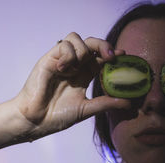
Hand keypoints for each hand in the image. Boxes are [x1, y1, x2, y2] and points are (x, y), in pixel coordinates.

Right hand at [14, 32, 130, 140]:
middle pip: (91, 44)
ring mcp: (62, 61)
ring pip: (76, 39)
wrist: (36, 120)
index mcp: (84, 76)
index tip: (123, 54)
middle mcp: (74, 66)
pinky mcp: (49, 59)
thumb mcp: (87, 109)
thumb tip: (129, 103)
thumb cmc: (58, 116)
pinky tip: (64, 68)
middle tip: (111, 55)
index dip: (112, 54)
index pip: (100, 59)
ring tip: (78, 67)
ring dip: (83, 50)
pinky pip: (63, 45)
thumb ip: (106, 103)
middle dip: (103, 45)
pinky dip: (68, 54)